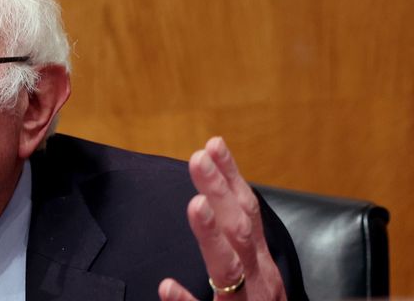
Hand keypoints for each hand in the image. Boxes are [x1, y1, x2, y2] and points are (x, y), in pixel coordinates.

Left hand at [158, 137, 284, 300]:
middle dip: (220, 192)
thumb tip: (211, 194)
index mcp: (261, 263)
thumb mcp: (256, 274)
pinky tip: (169, 287)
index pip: (248, 212)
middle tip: (198, 157)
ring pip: (230, 268)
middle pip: (240, 230)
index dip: (232, 178)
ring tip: (195, 206)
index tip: (213, 144)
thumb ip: (236, 239)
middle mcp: (260, 279)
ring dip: (212, 236)